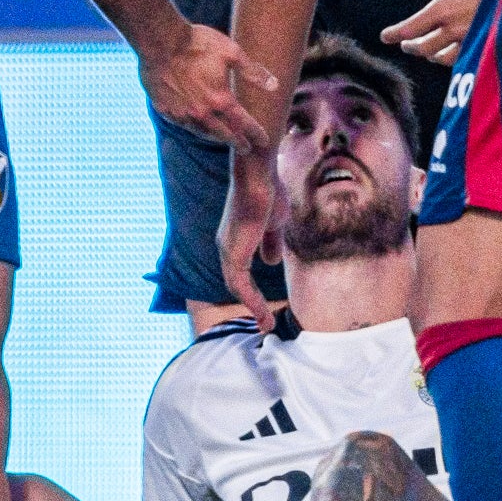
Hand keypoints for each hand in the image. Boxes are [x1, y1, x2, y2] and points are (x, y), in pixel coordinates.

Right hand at [137, 18, 275, 148]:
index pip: (244, 123)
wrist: (160, 42)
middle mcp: (202, 112)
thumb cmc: (196, 44)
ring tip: (223, 138)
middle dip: (237, 142)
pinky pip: (183, 124)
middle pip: (224, 135)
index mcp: (221, 100)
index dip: (256, 133)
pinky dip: (193, 126)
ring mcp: (182, 114)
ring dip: (216, 137)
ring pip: (203, 133)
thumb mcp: (231, 52)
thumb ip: (252, 72)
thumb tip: (274, 85)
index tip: (264, 140)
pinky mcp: (165, 110)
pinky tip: (195, 124)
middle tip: (245, 148)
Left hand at [218, 150, 282, 329]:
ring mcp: (228, 251)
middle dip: (252, 305)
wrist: (259, 175)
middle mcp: (227, 248)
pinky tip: (263, 313)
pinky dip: (252, 301)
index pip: (240, 273)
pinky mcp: (234, 253)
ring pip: (238, 288)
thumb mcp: (274, 224)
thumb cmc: (268, 192)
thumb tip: (270, 262)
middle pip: (237, 285)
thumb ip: (270, 243)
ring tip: (266, 325)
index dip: (252, 291)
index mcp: (236, 242)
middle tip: (265, 324)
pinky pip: (241, 284)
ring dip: (253, 308)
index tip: (264, 307)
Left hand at [381, 0, 484, 65]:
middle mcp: (454, 30)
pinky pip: (464, 59)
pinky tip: (454, 56)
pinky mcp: (486, 47)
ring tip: (428, 52)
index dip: (396, 33)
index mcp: (444, 9)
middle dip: (412, 46)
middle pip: (425, 47)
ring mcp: (471, 42)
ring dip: (431, 54)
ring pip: (444, 57)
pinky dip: (453, 59)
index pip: (412, 28)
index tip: (385, 36)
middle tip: (405, 45)